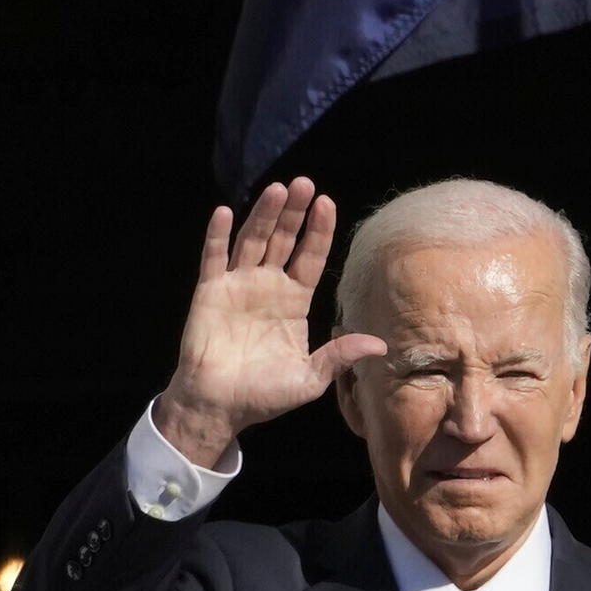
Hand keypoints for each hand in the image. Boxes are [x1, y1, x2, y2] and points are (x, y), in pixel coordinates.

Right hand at [151, 180, 389, 471]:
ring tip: (276, 189)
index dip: (319, 231)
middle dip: (294, 212)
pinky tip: (225, 212)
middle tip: (304, 183)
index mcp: (294, 301)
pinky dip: (217, 235)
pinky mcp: (209, 292)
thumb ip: (339, 356)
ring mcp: (238, 285)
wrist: (219, 407)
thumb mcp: (310, 379)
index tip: (327, 203)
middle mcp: (268, 285)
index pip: (311, 257)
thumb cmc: (264, 395)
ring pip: (252, 240)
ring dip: (263, 215)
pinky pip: (213, 258)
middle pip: (284, 239)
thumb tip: (380, 345)